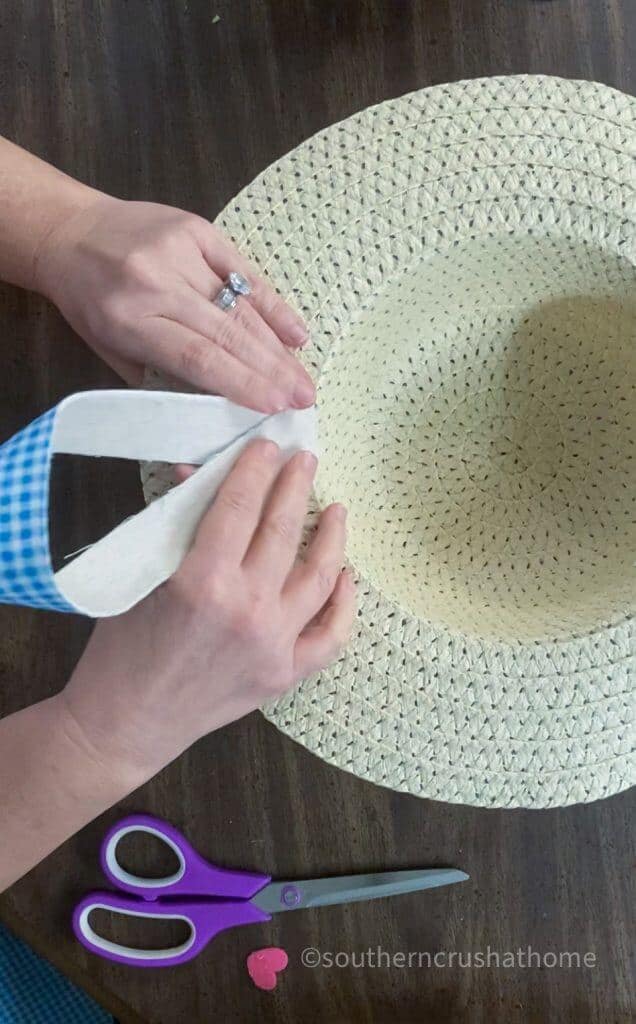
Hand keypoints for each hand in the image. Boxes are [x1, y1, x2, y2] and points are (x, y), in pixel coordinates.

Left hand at [35, 195, 314, 412]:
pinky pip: (243, 271)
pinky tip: (296, 332)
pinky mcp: (196, 229)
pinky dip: (273, 304)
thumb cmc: (88, 301)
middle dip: (272, 370)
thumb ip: (160, 375)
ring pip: (240, 306)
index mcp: (129, 320)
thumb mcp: (111, 348)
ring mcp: (178, 251)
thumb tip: (218, 404)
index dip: (241, 382)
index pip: (197, 357)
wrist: (68, 231)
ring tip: (302, 376)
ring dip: (277, 346)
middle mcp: (156, 283)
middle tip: (305, 397)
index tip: (275, 406)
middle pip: (227, 333)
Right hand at [61, 441, 354, 781]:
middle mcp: (247, 609)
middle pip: (284, 531)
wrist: (127, 722)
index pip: (240, 506)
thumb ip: (176, 523)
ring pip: (320, 577)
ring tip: (337, 510)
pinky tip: (346, 576)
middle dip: (296, 486)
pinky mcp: (286, 674)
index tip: (268, 446)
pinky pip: (332, 635)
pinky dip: (344, 603)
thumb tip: (198, 472)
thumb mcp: (142, 576)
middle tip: (306, 459)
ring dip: (332, 537)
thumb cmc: (122, 648)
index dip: (256, 468)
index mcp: (203, 581)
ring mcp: (273, 645)